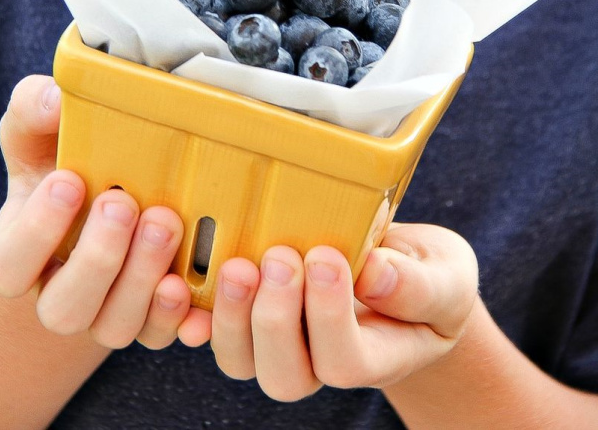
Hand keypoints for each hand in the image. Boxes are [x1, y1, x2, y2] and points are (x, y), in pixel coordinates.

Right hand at [0, 75, 194, 349]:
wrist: (111, 198)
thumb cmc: (68, 164)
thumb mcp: (42, 135)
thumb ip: (36, 112)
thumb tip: (55, 99)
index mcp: (23, 254)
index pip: (12, 264)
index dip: (37, 232)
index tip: (69, 180)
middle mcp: (62, 294)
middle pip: (65, 306)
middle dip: (98, 257)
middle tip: (124, 203)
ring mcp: (108, 313)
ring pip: (115, 325)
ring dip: (141, 279)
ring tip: (164, 223)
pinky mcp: (151, 320)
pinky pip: (163, 334)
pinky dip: (181, 317)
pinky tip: (194, 288)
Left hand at [179, 223, 477, 400]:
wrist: (406, 276)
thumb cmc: (429, 276)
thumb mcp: (445, 275)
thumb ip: (418, 284)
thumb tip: (372, 274)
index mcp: (376, 355)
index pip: (345, 361)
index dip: (328, 318)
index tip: (327, 257)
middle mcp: (323, 361)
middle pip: (285, 375)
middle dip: (275, 319)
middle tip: (280, 257)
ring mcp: (284, 344)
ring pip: (242, 361)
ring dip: (233, 316)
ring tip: (240, 263)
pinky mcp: (254, 317)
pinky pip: (213, 331)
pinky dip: (196, 312)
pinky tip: (187, 282)